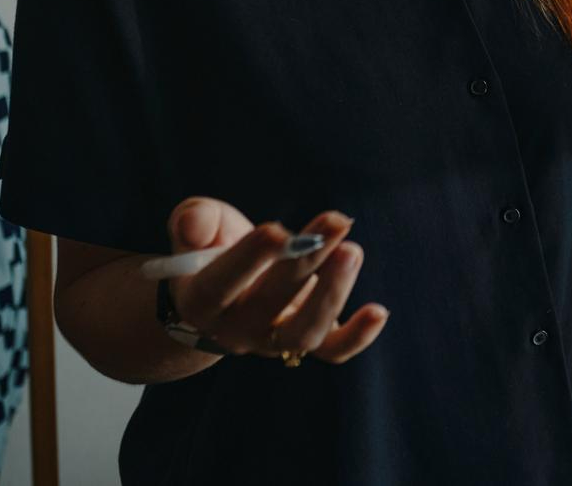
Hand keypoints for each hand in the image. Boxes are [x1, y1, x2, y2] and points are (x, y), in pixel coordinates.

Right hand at [163, 196, 387, 362]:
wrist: (223, 296)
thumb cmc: (211, 249)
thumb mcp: (196, 229)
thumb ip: (193, 220)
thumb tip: (194, 221)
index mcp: (201, 302)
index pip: (221, 284)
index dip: (248, 259)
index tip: (277, 229)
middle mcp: (237, 329)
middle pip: (270, 303)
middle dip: (305, 260)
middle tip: (335, 221)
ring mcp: (273, 340)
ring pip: (304, 332)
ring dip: (332, 293)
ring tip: (352, 251)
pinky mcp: (306, 342)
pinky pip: (333, 350)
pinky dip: (357, 336)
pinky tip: (379, 311)